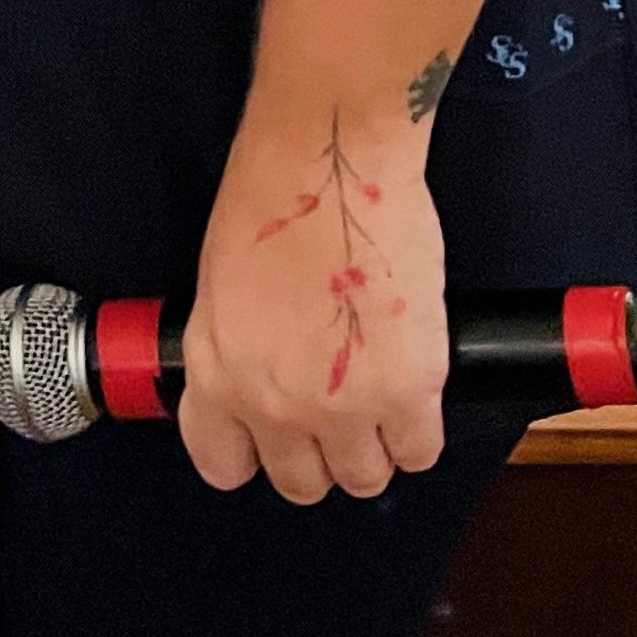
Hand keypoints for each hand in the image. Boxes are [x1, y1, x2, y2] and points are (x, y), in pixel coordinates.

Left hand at [177, 107, 447, 505]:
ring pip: (365, 478)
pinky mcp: (407, 389)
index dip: (254, 451)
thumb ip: (235, 344)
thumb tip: (264, 373)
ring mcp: (342, 405)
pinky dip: (419, 429)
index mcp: (217, 372)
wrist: (330, 154)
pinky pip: (419, 451)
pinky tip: (414, 387)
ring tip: (379, 398)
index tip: (272, 437)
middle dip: (321, 452)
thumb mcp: (221, 281)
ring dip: (374, 446)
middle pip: (303, 482)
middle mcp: (274, 403)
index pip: (223, 462)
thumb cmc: (273, 191)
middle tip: (337, 410)